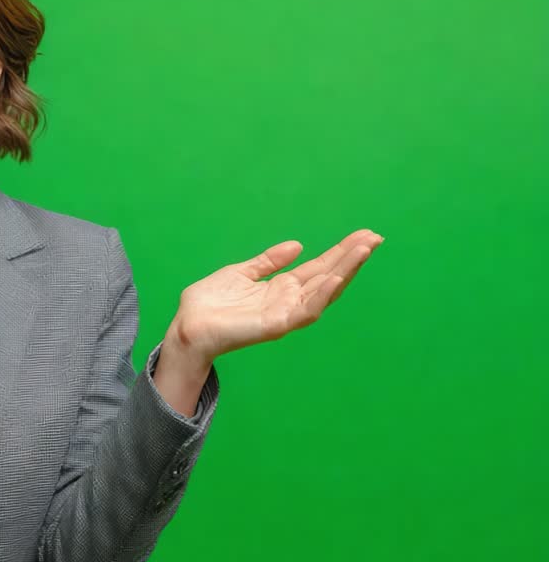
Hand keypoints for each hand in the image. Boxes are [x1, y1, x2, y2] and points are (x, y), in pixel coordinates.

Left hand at [165, 228, 383, 368]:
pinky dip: (322, 295)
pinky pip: (305, 311)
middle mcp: (289, 301)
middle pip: (328, 276)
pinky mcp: (276, 325)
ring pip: (324, 292)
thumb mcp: (242, 273)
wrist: (187, 327)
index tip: (363, 235)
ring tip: (363, 250)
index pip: (319, 267)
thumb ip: (268, 261)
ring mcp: (285, 314)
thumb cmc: (209, 303)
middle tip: (374, 237)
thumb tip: (297, 245)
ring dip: (345, 271)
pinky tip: (335, 278)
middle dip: (351, 258)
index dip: (340, 252)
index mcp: (281, 288)